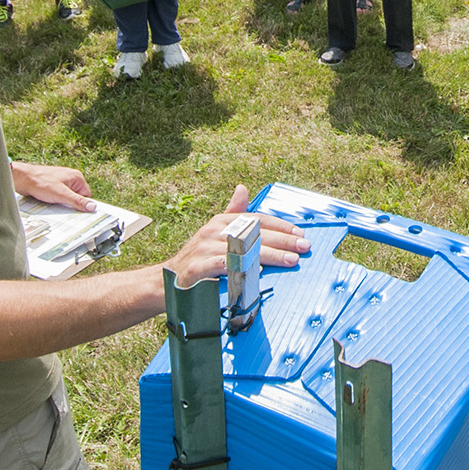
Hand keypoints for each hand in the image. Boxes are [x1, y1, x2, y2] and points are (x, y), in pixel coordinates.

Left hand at [12, 162, 94, 211]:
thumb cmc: (40, 182)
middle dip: (69, 203)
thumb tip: (92, 207)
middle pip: (76, 197)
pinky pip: (58, 196)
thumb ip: (77, 201)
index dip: (81, 204)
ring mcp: (61, 181)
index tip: (76, 211)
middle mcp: (70, 178)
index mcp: (76, 177)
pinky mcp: (53, 185)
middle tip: (61, 206)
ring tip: (53, 202)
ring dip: (61, 202)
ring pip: (66, 197)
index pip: (86, 195)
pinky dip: (54, 200)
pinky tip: (48, 201)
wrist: (22, 179)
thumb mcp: (61, 195)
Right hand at [162, 184, 310, 284]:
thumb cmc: (198, 257)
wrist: (165, 281)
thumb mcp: (215, 233)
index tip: (299, 233)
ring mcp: (205, 248)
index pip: (256, 220)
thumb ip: (233, 213)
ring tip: (291, 260)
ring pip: (244, 249)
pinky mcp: (198, 267)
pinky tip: (260, 271)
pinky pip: (225, 266)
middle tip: (303, 247)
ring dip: (271, 255)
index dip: (280, 226)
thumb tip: (243, 188)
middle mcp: (213, 231)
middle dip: (283, 240)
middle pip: (254, 233)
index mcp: (221, 221)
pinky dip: (243, 268)